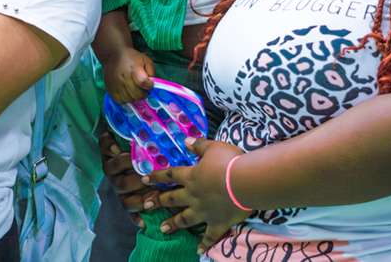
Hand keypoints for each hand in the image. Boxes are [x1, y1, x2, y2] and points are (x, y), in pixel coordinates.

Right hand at [99, 131, 158, 228]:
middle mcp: (115, 180)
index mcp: (111, 165)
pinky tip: (145, 223)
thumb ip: (108, 141)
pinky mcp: (128, 203)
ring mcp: (121, 194)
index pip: (117, 163)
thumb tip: (115, 148)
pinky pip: (131, 214)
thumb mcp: (113, 139)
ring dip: (141, 201)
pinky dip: (137, 219)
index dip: (128, 161)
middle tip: (154, 179)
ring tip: (156, 198)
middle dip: (140, 182)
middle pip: (124, 185)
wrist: (125, 154)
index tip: (141, 157)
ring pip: (127, 202)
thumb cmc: (123, 145)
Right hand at [100, 47, 155, 103]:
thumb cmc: (131, 57)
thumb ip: (152, 72)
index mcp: (134, 69)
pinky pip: (121, 101)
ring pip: (130, 99)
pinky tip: (127, 92)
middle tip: (143, 88)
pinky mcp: (110, 90)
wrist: (112, 55)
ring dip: (135, 96)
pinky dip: (126, 99)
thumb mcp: (145, 60)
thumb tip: (153, 84)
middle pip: (137, 94)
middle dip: (143, 93)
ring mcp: (116, 85)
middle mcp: (124, 78)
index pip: (143, 83)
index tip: (149, 83)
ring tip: (134, 89)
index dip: (149, 85)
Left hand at [143, 137, 249, 252]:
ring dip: (173, 224)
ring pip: (184, 219)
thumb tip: (186, 141)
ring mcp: (204, 212)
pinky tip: (198, 250)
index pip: (169, 176)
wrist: (246, 182)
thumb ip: (199, 145)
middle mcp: (194, 196)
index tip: (143, 180)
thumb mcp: (213, 147)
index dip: (156, 177)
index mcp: (192, 177)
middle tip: (145, 205)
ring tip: (163, 229)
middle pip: (172, 199)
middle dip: (158, 202)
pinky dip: (204, 244)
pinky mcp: (218, 223)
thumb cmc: (230, 162)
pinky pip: (209, 236)